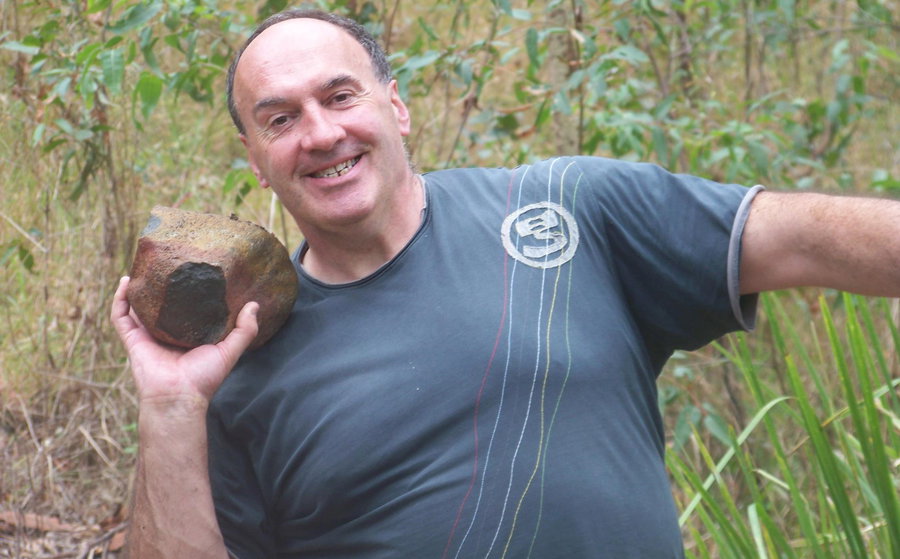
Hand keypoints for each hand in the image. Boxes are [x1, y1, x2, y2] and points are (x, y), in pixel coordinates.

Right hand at [110, 276, 258, 409]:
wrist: (179, 396)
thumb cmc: (204, 377)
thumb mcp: (230, 350)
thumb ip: (244, 330)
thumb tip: (254, 305)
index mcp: (187, 335)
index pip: (187, 309)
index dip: (189, 292)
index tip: (194, 271)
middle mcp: (166, 334)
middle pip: (161, 305)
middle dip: (161, 286)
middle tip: (167, 264)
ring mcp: (147, 336)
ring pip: (138, 307)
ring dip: (138, 288)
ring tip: (143, 266)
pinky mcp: (132, 340)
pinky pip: (121, 316)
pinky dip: (120, 299)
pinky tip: (126, 281)